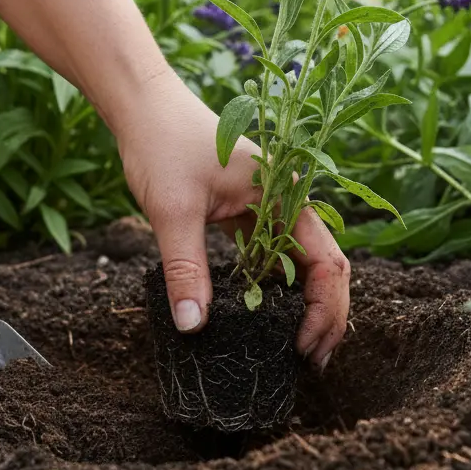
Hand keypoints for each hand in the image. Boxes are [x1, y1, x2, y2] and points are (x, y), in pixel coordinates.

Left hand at [118, 71, 349, 370]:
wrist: (143, 106)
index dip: (325, 310)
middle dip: (326, 315)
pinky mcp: (246, 209)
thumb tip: (193, 328)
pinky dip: (275, 286)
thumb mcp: (174, 210)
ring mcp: (269, 204)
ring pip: (301, 262)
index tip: (304, 349)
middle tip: (311, 363)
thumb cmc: (163, 145)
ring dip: (303, 304)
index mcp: (286, 194)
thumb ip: (186, 269)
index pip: (327, 262)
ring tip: (295, 348)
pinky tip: (263, 315)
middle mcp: (287, 199)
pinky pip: (272, 253)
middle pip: (324, 266)